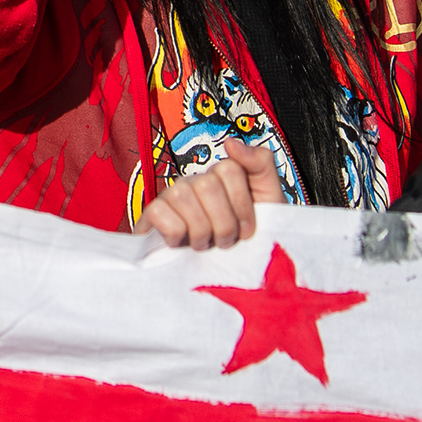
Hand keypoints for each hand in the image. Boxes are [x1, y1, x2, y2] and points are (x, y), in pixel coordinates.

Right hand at [143, 146, 282, 250]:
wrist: (226, 279)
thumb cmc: (247, 242)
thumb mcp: (269, 202)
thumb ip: (261, 164)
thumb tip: (231, 142)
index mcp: (223, 177)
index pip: (229, 169)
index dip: (242, 205)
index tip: (247, 230)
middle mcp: (196, 181)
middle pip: (207, 184)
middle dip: (223, 222)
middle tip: (226, 240)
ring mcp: (172, 195)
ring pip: (183, 196)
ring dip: (201, 231)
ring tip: (205, 244)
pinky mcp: (152, 214)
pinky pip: (159, 212)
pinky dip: (175, 234)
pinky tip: (182, 243)